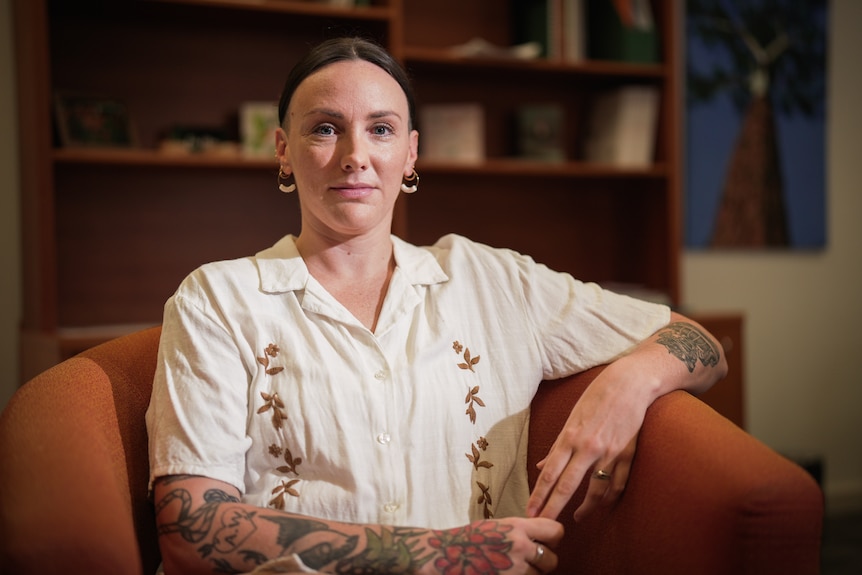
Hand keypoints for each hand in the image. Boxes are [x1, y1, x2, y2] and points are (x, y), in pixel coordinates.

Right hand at [422, 517, 562, 574]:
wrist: (444, 555)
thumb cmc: (468, 539)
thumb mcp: (496, 526)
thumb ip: (520, 531)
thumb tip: (541, 537)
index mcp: (517, 527)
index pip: (555, 531)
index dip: (553, 538)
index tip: (547, 542)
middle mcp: (519, 547)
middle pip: (551, 560)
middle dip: (543, 563)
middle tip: (530, 562)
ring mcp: (514, 569)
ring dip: (530, 574)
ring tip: (512, 569)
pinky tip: (506, 573)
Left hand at [526, 363, 650, 520]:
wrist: (629, 384)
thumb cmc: (596, 397)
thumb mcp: (572, 418)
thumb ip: (558, 446)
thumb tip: (541, 465)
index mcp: (570, 437)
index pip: (550, 473)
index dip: (539, 495)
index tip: (529, 511)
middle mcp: (588, 447)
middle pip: (567, 486)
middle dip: (553, 509)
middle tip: (544, 526)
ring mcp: (609, 453)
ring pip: (596, 490)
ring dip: (586, 508)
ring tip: (578, 518)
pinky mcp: (627, 454)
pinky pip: (618, 484)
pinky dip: (610, 497)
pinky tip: (603, 504)